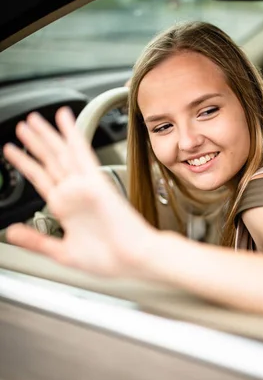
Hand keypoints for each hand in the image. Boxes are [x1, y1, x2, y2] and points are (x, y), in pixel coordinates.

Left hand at [3, 107, 155, 276]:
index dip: (26, 164)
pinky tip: (65, 120)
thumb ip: (36, 240)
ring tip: (32, 120)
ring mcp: (84, 186)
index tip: (12, 151)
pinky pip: (82, 153)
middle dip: (34, 144)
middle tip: (22, 126)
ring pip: (61, 153)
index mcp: (65, 208)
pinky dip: (73, 135)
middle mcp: (73, 194)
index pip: (41, 179)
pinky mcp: (96, 182)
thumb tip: (11, 232)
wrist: (132, 259)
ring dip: (47, 136)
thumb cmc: (108, 259)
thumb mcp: (61, 251)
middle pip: (49, 162)